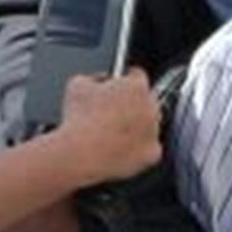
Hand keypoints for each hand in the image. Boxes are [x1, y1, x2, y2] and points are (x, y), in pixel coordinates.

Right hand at [56, 68, 160, 184]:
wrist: (82, 155)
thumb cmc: (80, 121)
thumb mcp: (78, 84)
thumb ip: (94, 78)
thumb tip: (98, 82)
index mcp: (136, 87)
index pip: (137, 76)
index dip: (124, 80)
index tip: (118, 85)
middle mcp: (151, 108)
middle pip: (146, 101)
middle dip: (131, 105)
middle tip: (112, 113)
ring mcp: (154, 132)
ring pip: (148, 126)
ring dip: (136, 127)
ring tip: (112, 133)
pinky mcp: (152, 154)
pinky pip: (147, 149)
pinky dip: (136, 150)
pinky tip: (119, 149)